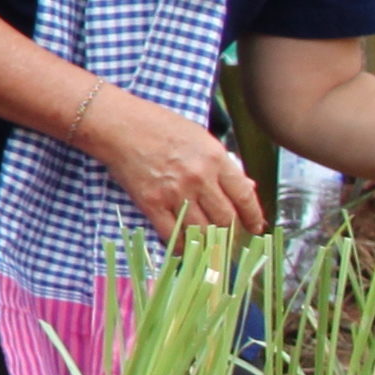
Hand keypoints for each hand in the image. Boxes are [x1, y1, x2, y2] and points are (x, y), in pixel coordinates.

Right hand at [74, 85, 264, 240]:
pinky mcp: (152, 204)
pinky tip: (185, 249)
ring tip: (212, 248)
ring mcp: (175, 193)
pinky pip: (172, 235)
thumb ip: (224, 164)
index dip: (253, 217)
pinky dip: (181, 246)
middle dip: (233, 234)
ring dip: (209, 243)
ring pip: (202, 231)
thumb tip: (246, 188)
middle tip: (233, 241)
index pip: (244, 197)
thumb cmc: (160, 126)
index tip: (255, 228)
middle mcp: (199, 179)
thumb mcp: (201, 137)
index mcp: (215, 159)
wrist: (119, 127)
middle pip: (226, 219)